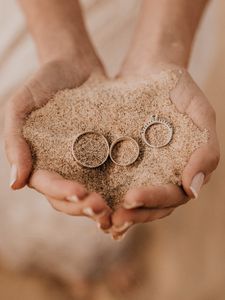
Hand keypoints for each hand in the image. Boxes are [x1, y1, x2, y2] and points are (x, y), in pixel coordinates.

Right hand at [4, 58, 111, 229]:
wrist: (74, 65)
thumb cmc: (42, 82)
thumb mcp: (20, 106)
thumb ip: (14, 142)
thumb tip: (16, 184)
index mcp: (39, 161)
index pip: (48, 185)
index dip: (62, 193)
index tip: (80, 194)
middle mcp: (61, 167)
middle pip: (68, 198)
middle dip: (83, 207)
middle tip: (102, 210)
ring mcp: (82, 163)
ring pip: (89, 193)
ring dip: (100, 206)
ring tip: (115, 211)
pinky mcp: (103, 154)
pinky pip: (108, 175)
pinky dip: (116, 189)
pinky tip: (129, 197)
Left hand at [110, 67, 219, 239]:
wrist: (150, 69)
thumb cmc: (179, 89)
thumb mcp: (200, 113)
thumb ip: (205, 150)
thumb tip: (193, 191)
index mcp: (185, 168)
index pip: (173, 195)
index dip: (154, 200)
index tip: (131, 198)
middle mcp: (164, 174)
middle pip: (152, 206)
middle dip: (133, 214)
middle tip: (112, 219)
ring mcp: (144, 169)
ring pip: (133, 201)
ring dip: (118, 212)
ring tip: (99, 219)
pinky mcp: (123, 160)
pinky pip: (114, 182)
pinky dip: (105, 195)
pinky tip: (89, 201)